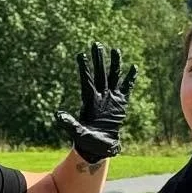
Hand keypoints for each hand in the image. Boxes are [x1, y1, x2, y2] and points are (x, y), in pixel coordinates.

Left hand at [56, 43, 137, 164]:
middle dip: (98, 60)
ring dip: (114, 64)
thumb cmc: (87, 141)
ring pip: (113, 77)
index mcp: (89, 102)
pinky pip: (126, 88)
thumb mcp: (77, 132)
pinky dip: (130, 79)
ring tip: (115, 50)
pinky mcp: (120, 104)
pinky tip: (133, 68)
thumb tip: (58, 114)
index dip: (85, 68)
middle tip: (96, 44)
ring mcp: (111, 99)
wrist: (99, 148)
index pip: (87, 80)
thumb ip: (70, 123)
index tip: (81, 55)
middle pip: (99, 74)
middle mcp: (100, 97)